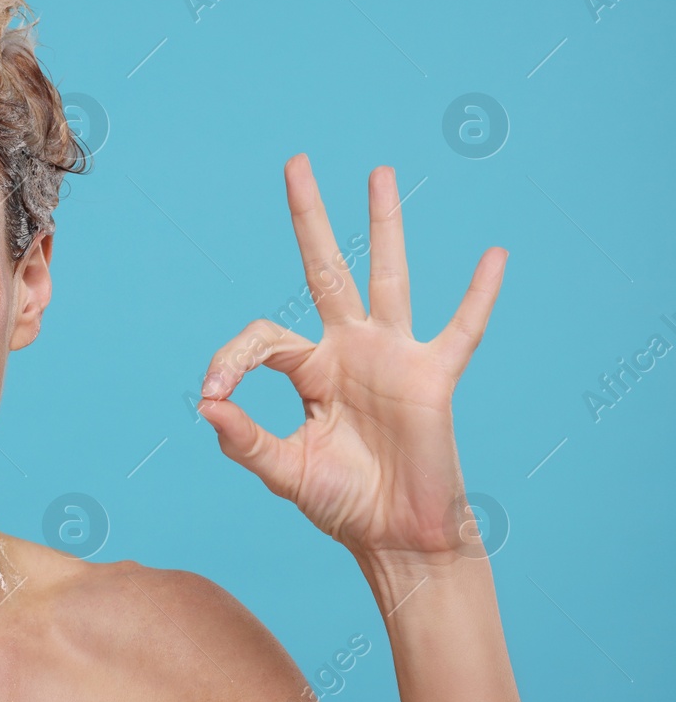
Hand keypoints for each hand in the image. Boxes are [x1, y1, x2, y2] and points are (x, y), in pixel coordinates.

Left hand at [197, 154, 506, 563]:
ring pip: (387, 276)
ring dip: (383, 226)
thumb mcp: (283, 471)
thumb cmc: (341, 503)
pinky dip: (479, 296)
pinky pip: (462, 329)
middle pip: (325, 269)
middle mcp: (348, 350)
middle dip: (309, 218)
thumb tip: (205, 406)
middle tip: (297, 163)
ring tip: (379, 173)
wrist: (395, 538)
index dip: (230, 360)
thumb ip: (243, 440)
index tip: (213, 395)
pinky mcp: (433, 377)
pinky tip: (495, 257)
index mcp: (308, 370)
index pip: (262, 339)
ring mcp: (392, 357)